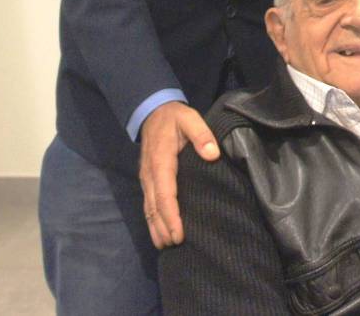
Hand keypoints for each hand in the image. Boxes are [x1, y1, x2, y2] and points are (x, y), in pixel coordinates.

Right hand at [139, 101, 218, 248]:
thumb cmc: (174, 118)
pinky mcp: (147, 180)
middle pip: (154, 207)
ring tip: (166, 246)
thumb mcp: (190, 118)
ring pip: (148, 208)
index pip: (165, 194)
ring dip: (155, 228)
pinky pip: (148, 204)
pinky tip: (159, 231)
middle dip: (163, 227)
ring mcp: (146, 179)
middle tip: (176, 246)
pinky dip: (152, 220)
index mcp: (161, 162)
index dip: (171, 216)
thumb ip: (202, 134)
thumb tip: (212, 154)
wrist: (152, 112)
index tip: (178, 234)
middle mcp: (150, 174)